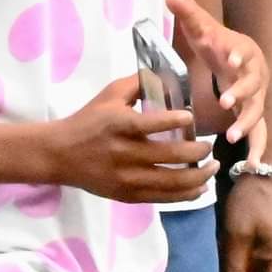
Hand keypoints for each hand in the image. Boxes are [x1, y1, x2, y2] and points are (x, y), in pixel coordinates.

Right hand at [53, 75, 217, 202]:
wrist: (59, 154)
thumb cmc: (87, 121)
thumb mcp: (109, 95)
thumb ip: (138, 83)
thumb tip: (167, 73)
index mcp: (118, 125)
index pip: (150, 124)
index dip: (175, 120)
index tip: (190, 116)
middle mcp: (123, 153)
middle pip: (169, 156)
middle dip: (197, 151)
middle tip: (210, 146)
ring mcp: (126, 178)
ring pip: (171, 181)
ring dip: (198, 175)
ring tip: (213, 167)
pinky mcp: (126, 194)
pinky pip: (162, 198)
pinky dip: (185, 194)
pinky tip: (200, 187)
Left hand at [168, 0, 266, 156]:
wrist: (233, 56)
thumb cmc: (216, 42)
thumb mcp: (201, 28)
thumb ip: (188, 13)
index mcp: (245, 52)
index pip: (245, 54)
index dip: (241, 57)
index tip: (233, 61)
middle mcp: (256, 75)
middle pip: (254, 85)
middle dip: (241, 94)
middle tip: (225, 103)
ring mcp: (257, 96)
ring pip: (258, 112)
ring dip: (247, 124)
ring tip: (232, 137)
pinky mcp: (254, 114)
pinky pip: (260, 133)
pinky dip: (257, 148)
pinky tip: (251, 167)